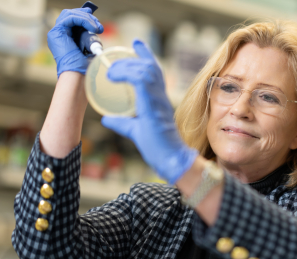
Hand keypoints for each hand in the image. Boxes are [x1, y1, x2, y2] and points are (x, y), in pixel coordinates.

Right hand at [47, 8, 102, 77]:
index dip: (84, 17)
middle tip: (98, 25)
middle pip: (71, 15)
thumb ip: (90, 38)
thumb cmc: (85, 68)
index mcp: (65, 39)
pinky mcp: (57, 32)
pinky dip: (83, 20)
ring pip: (71, 15)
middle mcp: (59, 35)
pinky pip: (71, 18)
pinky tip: (93, 28)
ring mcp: (56, 33)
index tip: (96, 22)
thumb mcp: (89, 48)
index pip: (73, 21)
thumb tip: (97, 28)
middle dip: (87, 17)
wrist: (78, 76)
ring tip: (97, 27)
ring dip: (86, 18)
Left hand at [101, 40, 198, 184]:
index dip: (146, 55)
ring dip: (128, 65)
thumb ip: (122, 122)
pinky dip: (126, 73)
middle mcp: (160, 96)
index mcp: (158, 100)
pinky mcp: (153, 104)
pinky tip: (114, 76)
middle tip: (125, 49)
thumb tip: (106, 117)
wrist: (169, 157)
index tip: (137, 43)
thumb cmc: (157, 147)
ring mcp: (158, 99)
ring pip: (146, 69)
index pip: (154, 72)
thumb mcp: (135, 130)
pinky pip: (140, 79)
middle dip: (139, 54)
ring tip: (112, 70)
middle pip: (151, 66)